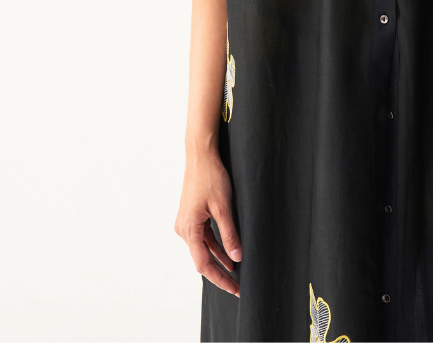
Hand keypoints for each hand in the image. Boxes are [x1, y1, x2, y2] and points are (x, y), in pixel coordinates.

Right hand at [174, 150, 241, 296]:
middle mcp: (183, 229)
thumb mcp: (224, 207)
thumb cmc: (211, 177)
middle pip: (202, 259)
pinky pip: (203, 237)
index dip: (219, 278)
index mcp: (189, 229)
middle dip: (219, 273)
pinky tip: (228, 254)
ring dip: (218, 260)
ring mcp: (186, 223)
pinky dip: (215, 246)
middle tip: (237, 286)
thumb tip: (237, 258)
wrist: (201, 155)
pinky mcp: (191, 216)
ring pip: (203, 248)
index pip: (203, 263)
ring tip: (235, 273)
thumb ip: (230, 234)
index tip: (234, 289)